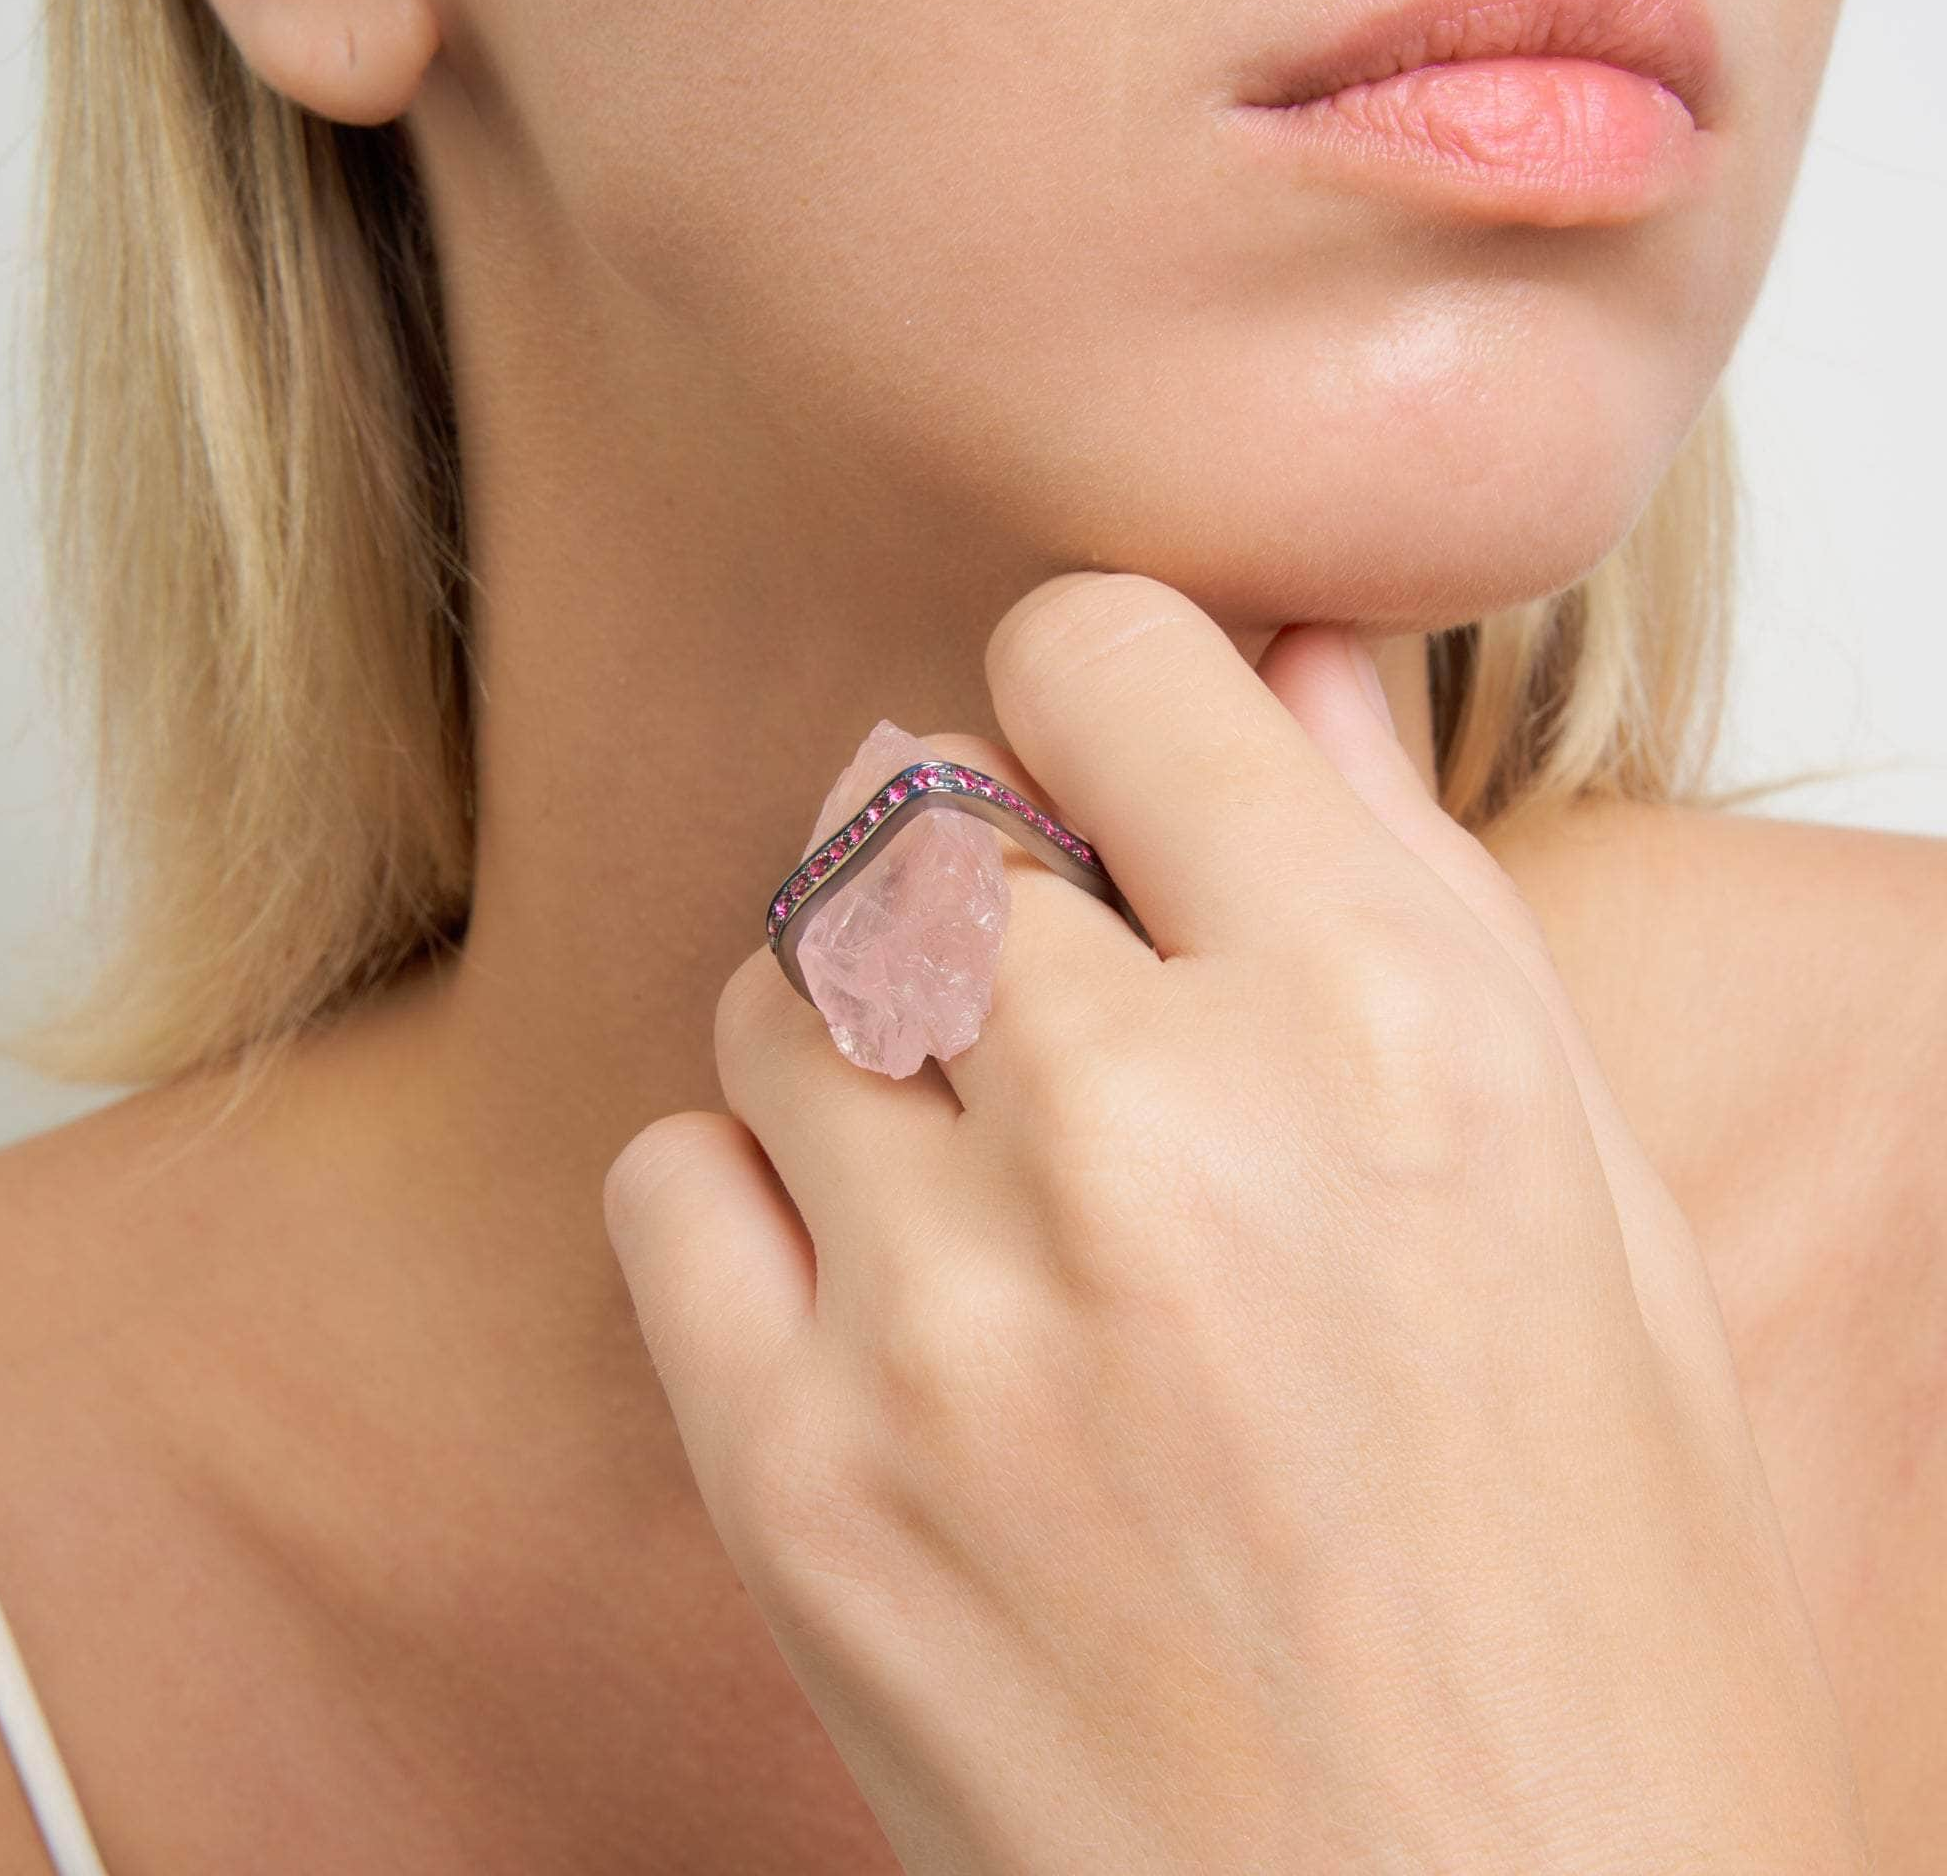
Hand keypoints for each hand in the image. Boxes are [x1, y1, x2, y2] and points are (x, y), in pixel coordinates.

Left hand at [601, 572, 1869, 1873]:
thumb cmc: (1591, 1601)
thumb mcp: (1589, 1206)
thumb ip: (1415, 894)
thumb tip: (1289, 668)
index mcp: (1386, 1032)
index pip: (1103, 658)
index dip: (1096, 687)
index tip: (1104, 770)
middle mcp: (1153, 1139)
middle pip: (919, 824)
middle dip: (993, 885)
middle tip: (1065, 1012)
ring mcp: (951, 1315)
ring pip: (782, 987)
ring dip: (869, 1035)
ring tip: (983, 1166)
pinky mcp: (801, 1483)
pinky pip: (668, 1179)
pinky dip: (751, 1196)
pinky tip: (876, 1289)